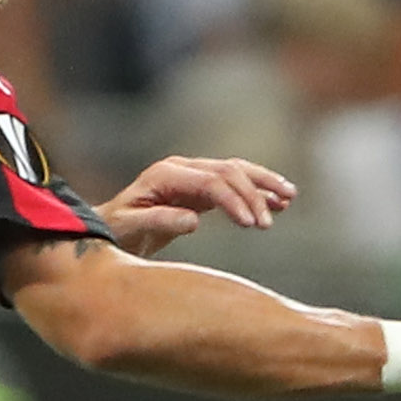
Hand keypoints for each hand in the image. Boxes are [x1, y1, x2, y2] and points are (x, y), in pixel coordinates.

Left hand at [100, 157, 298, 255]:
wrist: (111, 228)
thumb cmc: (117, 231)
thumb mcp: (131, 229)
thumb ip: (158, 222)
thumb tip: (193, 221)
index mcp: (166, 175)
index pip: (211, 180)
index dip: (234, 200)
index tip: (251, 224)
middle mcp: (182, 168)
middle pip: (228, 171)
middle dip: (253, 195)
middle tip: (268, 225)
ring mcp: (193, 175)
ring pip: (236, 171)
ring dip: (264, 184)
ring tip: (289, 198)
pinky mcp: (201, 187)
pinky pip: (235, 184)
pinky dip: (258, 191)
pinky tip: (280, 201)